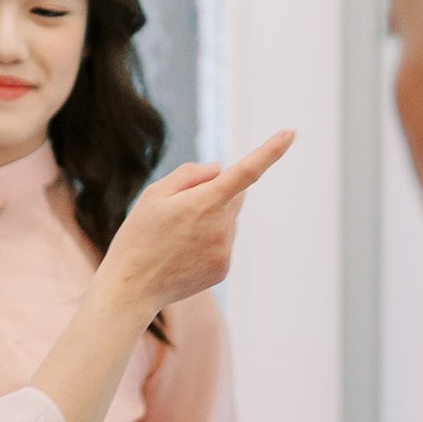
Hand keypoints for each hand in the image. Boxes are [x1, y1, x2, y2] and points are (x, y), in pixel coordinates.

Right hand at [107, 135, 293, 314]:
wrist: (132, 288)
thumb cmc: (138, 236)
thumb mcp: (154, 194)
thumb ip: (190, 174)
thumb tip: (221, 169)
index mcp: (205, 202)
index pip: (247, 171)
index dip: (271, 151)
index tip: (290, 133)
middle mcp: (222, 226)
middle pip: (234, 196)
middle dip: (215, 194)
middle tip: (180, 210)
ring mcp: (225, 250)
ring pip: (228, 221)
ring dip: (210, 220)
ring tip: (176, 237)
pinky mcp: (224, 269)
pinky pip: (224, 243)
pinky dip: (209, 242)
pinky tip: (182, 253)